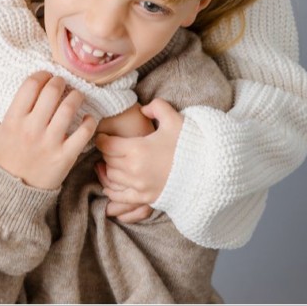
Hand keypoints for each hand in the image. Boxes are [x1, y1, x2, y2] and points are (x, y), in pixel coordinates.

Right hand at [0, 70, 100, 192]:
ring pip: (70, 106)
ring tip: (76, 97)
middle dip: (60, 82)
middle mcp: (32, 129)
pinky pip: (84, 131)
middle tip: (62, 84)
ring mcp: (50, 142)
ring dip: (76, 96)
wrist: (13, 197)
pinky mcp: (65, 156)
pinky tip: (88, 118)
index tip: (46, 76)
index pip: (31, 85)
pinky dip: (90, 121)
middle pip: (52, 91)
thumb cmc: (3, 165)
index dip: (41, 75)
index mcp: (12, 122)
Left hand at [93, 96, 182, 224]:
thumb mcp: (174, 119)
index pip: (108, 146)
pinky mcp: (144, 198)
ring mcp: (138, 186)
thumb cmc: (189, 143)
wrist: (205, 169)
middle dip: (107, 153)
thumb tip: (143, 110)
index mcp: (137, 149)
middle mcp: (133, 170)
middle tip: (110, 147)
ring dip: (108, 170)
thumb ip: (157, 107)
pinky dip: (111, 191)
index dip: (102, 140)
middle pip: (109, 162)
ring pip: (111, 179)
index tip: (102, 136)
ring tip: (110, 163)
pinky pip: (119, 197)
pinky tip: (110, 186)